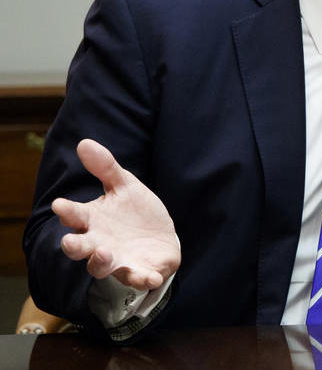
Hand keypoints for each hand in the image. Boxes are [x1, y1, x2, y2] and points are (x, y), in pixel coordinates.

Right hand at [51, 140, 179, 289]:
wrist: (160, 239)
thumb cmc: (135, 213)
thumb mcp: (125, 186)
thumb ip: (106, 168)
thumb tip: (84, 143)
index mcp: (93, 220)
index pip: (75, 216)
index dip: (67, 211)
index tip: (60, 204)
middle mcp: (99, 243)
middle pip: (79, 247)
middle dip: (73, 245)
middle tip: (70, 241)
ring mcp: (117, 261)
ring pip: (101, 267)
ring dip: (100, 262)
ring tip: (104, 254)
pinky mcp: (139, 272)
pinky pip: (138, 278)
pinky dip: (143, 279)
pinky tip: (151, 277)